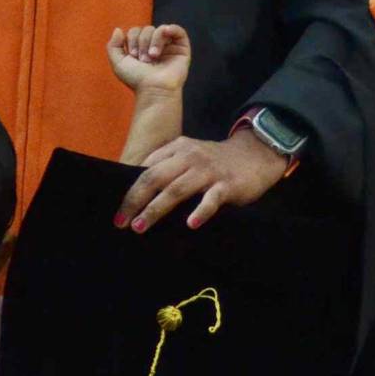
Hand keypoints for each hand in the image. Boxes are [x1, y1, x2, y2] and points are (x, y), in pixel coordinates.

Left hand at [107, 24, 190, 94]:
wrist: (153, 89)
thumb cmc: (137, 79)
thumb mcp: (118, 63)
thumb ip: (113, 45)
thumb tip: (119, 29)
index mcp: (141, 48)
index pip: (135, 31)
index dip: (132, 39)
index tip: (133, 56)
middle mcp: (155, 46)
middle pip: (147, 29)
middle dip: (143, 42)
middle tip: (143, 60)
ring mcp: (169, 47)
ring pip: (160, 29)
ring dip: (154, 41)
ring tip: (153, 56)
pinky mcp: (182, 49)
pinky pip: (179, 31)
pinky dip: (172, 28)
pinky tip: (166, 32)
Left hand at [115, 132, 287, 231]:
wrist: (255, 154)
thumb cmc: (215, 161)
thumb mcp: (188, 154)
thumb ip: (166, 165)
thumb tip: (138, 187)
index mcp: (177, 149)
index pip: (146, 170)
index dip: (130, 191)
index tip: (119, 211)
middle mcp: (189, 157)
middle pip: (155, 178)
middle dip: (135, 201)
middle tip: (121, 222)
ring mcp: (208, 171)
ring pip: (176, 190)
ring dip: (156, 209)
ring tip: (140, 226)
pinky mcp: (227, 185)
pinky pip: (211, 199)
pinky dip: (200, 211)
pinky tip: (190, 225)